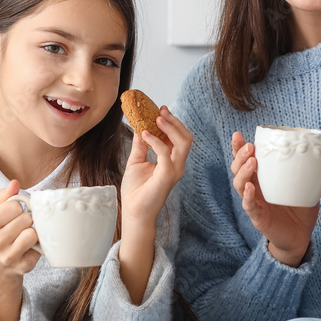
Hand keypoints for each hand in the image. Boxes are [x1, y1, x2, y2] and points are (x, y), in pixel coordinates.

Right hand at [0, 179, 40, 284]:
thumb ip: (2, 197)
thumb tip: (15, 182)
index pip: (14, 205)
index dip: (17, 207)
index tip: (14, 214)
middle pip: (26, 218)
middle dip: (26, 220)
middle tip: (19, 227)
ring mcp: (8, 256)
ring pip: (33, 233)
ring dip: (32, 232)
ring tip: (24, 236)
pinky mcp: (23, 266)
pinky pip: (39, 248)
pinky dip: (37, 245)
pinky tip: (28, 248)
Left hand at [121, 106, 192, 226]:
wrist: (134, 211)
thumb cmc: (136, 191)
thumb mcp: (136, 161)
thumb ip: (141, 145)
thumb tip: (139, 127)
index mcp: (172, 161)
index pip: (178, 137)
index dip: (171, 122)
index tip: (160, 109)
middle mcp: (177, 165)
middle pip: (186, 137)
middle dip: (174, 121)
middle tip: (161, 110)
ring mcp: (175, 170)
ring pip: (183, 142)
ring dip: (170, 127)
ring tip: (156, 118)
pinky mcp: (168, 175)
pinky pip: (166, 152)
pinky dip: (156, 141)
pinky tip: (144, 134)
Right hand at [230, 131, 318, 266]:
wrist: (300, 236)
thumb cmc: (301, 209)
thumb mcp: (305, 186)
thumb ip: (309, 171)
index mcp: (263, 178)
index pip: (246, 159)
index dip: (239, 147)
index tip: (238, 134)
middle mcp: (254, 188)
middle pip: (238, 169)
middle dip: (240, 156)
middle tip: (249, 147)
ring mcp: (254, 202)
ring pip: (239, 184)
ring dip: (243, 172)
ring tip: (252, 162)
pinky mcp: (257, 217)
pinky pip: (248, 205)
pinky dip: (247, 196)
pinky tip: (249, 188)